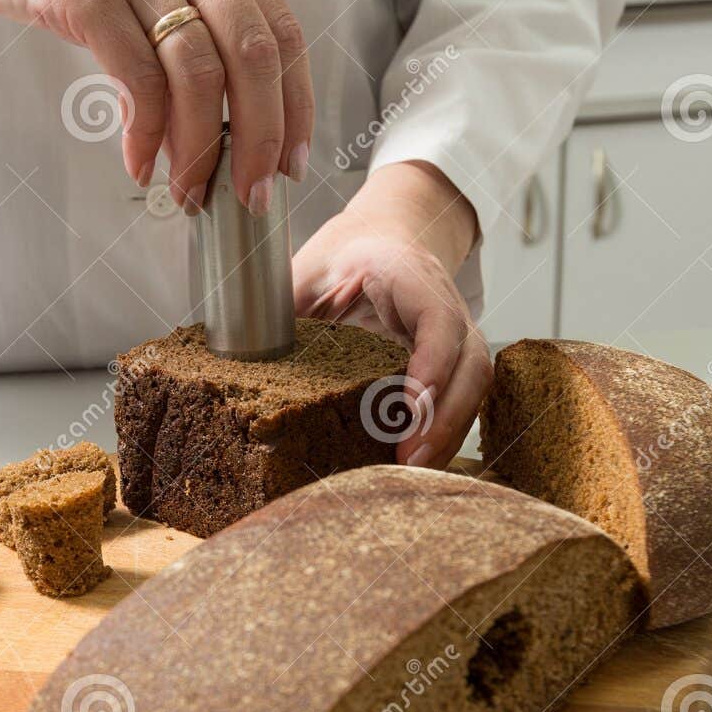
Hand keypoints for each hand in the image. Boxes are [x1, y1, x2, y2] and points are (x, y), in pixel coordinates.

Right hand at [0, 0, 313, 213]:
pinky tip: (138, 160)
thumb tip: (226, 120)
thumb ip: (190, 18)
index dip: (296, 105)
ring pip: (199, 75)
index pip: (282, 28)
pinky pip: (137, 80)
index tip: (291, 162)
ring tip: (185, 190)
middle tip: (249, 194)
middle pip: (253, 55)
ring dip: (198, 149)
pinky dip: (145, 135)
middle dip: (260, 139)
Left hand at [293, 161, 489, 466]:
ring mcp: (456, 333)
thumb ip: (282, 303)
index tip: (412, 403)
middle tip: (409, 458)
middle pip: (469, 360)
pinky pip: (463, 396)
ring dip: (448, 431)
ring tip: (412, 469)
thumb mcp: (305, 272)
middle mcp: (443, 304)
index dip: (432, 362)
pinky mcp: (453, 360)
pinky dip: (445, 431)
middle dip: (444, 414)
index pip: (437, 318)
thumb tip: (238, 340)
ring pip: (473, 383)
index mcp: (406, 274)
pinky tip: (418, 459)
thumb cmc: (338, 259)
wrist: (374, 242)